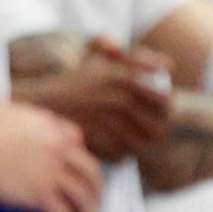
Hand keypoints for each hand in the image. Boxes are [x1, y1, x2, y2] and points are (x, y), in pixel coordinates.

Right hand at [0, 102, 100, 211]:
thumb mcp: (13, 114)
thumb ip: (26, 123)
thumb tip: (23, 130)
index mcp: (51, 127)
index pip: (77, 139)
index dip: (79, 154)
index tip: (79, 166)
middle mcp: (59, 149)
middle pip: (89, 169)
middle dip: (97, 185)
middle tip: (97, 197)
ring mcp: (52, 173)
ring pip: (83, 194)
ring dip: (91, 211)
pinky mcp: (41, 196)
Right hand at [12, 38, 172, 161]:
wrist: (42, 101)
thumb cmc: (76, 78)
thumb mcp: (103, 56)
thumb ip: (138, 57)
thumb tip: (169, 65)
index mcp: (123, 77)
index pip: (163, 100)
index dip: (167, 109)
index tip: (161, 110)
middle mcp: (118, 100)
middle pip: (157, 126)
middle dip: (157, 129)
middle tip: (152, 128)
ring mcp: (107, 122)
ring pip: (142, 144)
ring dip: (142, 144)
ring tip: (136, 138)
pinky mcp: (96, 142)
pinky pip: (123, 156)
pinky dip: (124, 154)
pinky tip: (118, 146)